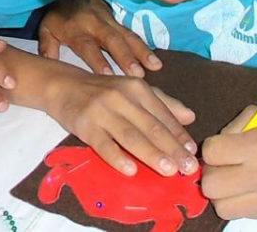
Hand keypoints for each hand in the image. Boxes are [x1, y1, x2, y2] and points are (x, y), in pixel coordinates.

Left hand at [39, 0, 161, 76]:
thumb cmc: (59, 17)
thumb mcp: (46, 30)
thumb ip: (48, 48)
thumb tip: (50, 68)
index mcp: (76, 29)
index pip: (88, 46)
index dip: (98, 60)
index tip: (109, 76)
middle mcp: (96, 25)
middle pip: (112, 40)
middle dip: (126, 56)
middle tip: (137, 74)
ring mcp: (110, 22)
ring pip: (127, 36)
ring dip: (141, 52)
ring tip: (154, 67)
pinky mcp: (119, 22)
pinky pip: (133, 34)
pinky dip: (145, 47)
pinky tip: (156, 60)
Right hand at [44, 69, 198, 176]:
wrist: (62, 85)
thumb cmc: (103, 91)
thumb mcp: (133, 90)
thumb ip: (162, 103)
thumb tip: (191, 117)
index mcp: (138, 88)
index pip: (163, 115)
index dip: (179, 135)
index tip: (194, 154)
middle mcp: (122, 97)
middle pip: (151, 126)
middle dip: (171, 148)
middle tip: (188, 168)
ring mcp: (102, 111)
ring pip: (131, 136)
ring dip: (151, 154)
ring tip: (169, 170)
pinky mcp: (85, 125)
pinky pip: (103, 144)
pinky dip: (117, 157)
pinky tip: (131, 170)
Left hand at [201, 106, 256, 219]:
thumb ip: (233, 129)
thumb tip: (211, 151)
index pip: (211, 153)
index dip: (213, 149)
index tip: (223, 148)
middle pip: (211, 185)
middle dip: (213, 174)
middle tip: (225, 167)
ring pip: (222, 207)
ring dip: (224, 194)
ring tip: (236, 181)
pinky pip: (242, 215)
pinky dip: (240, 203)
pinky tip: (252, 189)